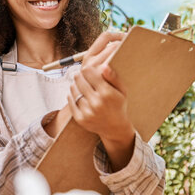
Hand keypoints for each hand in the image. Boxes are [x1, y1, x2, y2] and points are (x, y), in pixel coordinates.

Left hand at [67, 30, 134, 169]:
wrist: (116, 131)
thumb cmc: (121, 106)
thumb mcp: (123, 90)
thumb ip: (114, 76)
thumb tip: (104, 64)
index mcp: (110, 95)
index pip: (92, 71)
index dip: (92, 65)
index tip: (95, 64)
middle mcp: (98, 104)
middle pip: (81, 77)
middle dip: (83, 72)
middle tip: (87, 72)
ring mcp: (88, 112)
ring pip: (74, 87)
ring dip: (77, 82)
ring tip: (85, 84)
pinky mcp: (80, 119)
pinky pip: (71, 99)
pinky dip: (74, 94)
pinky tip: (82, 95)